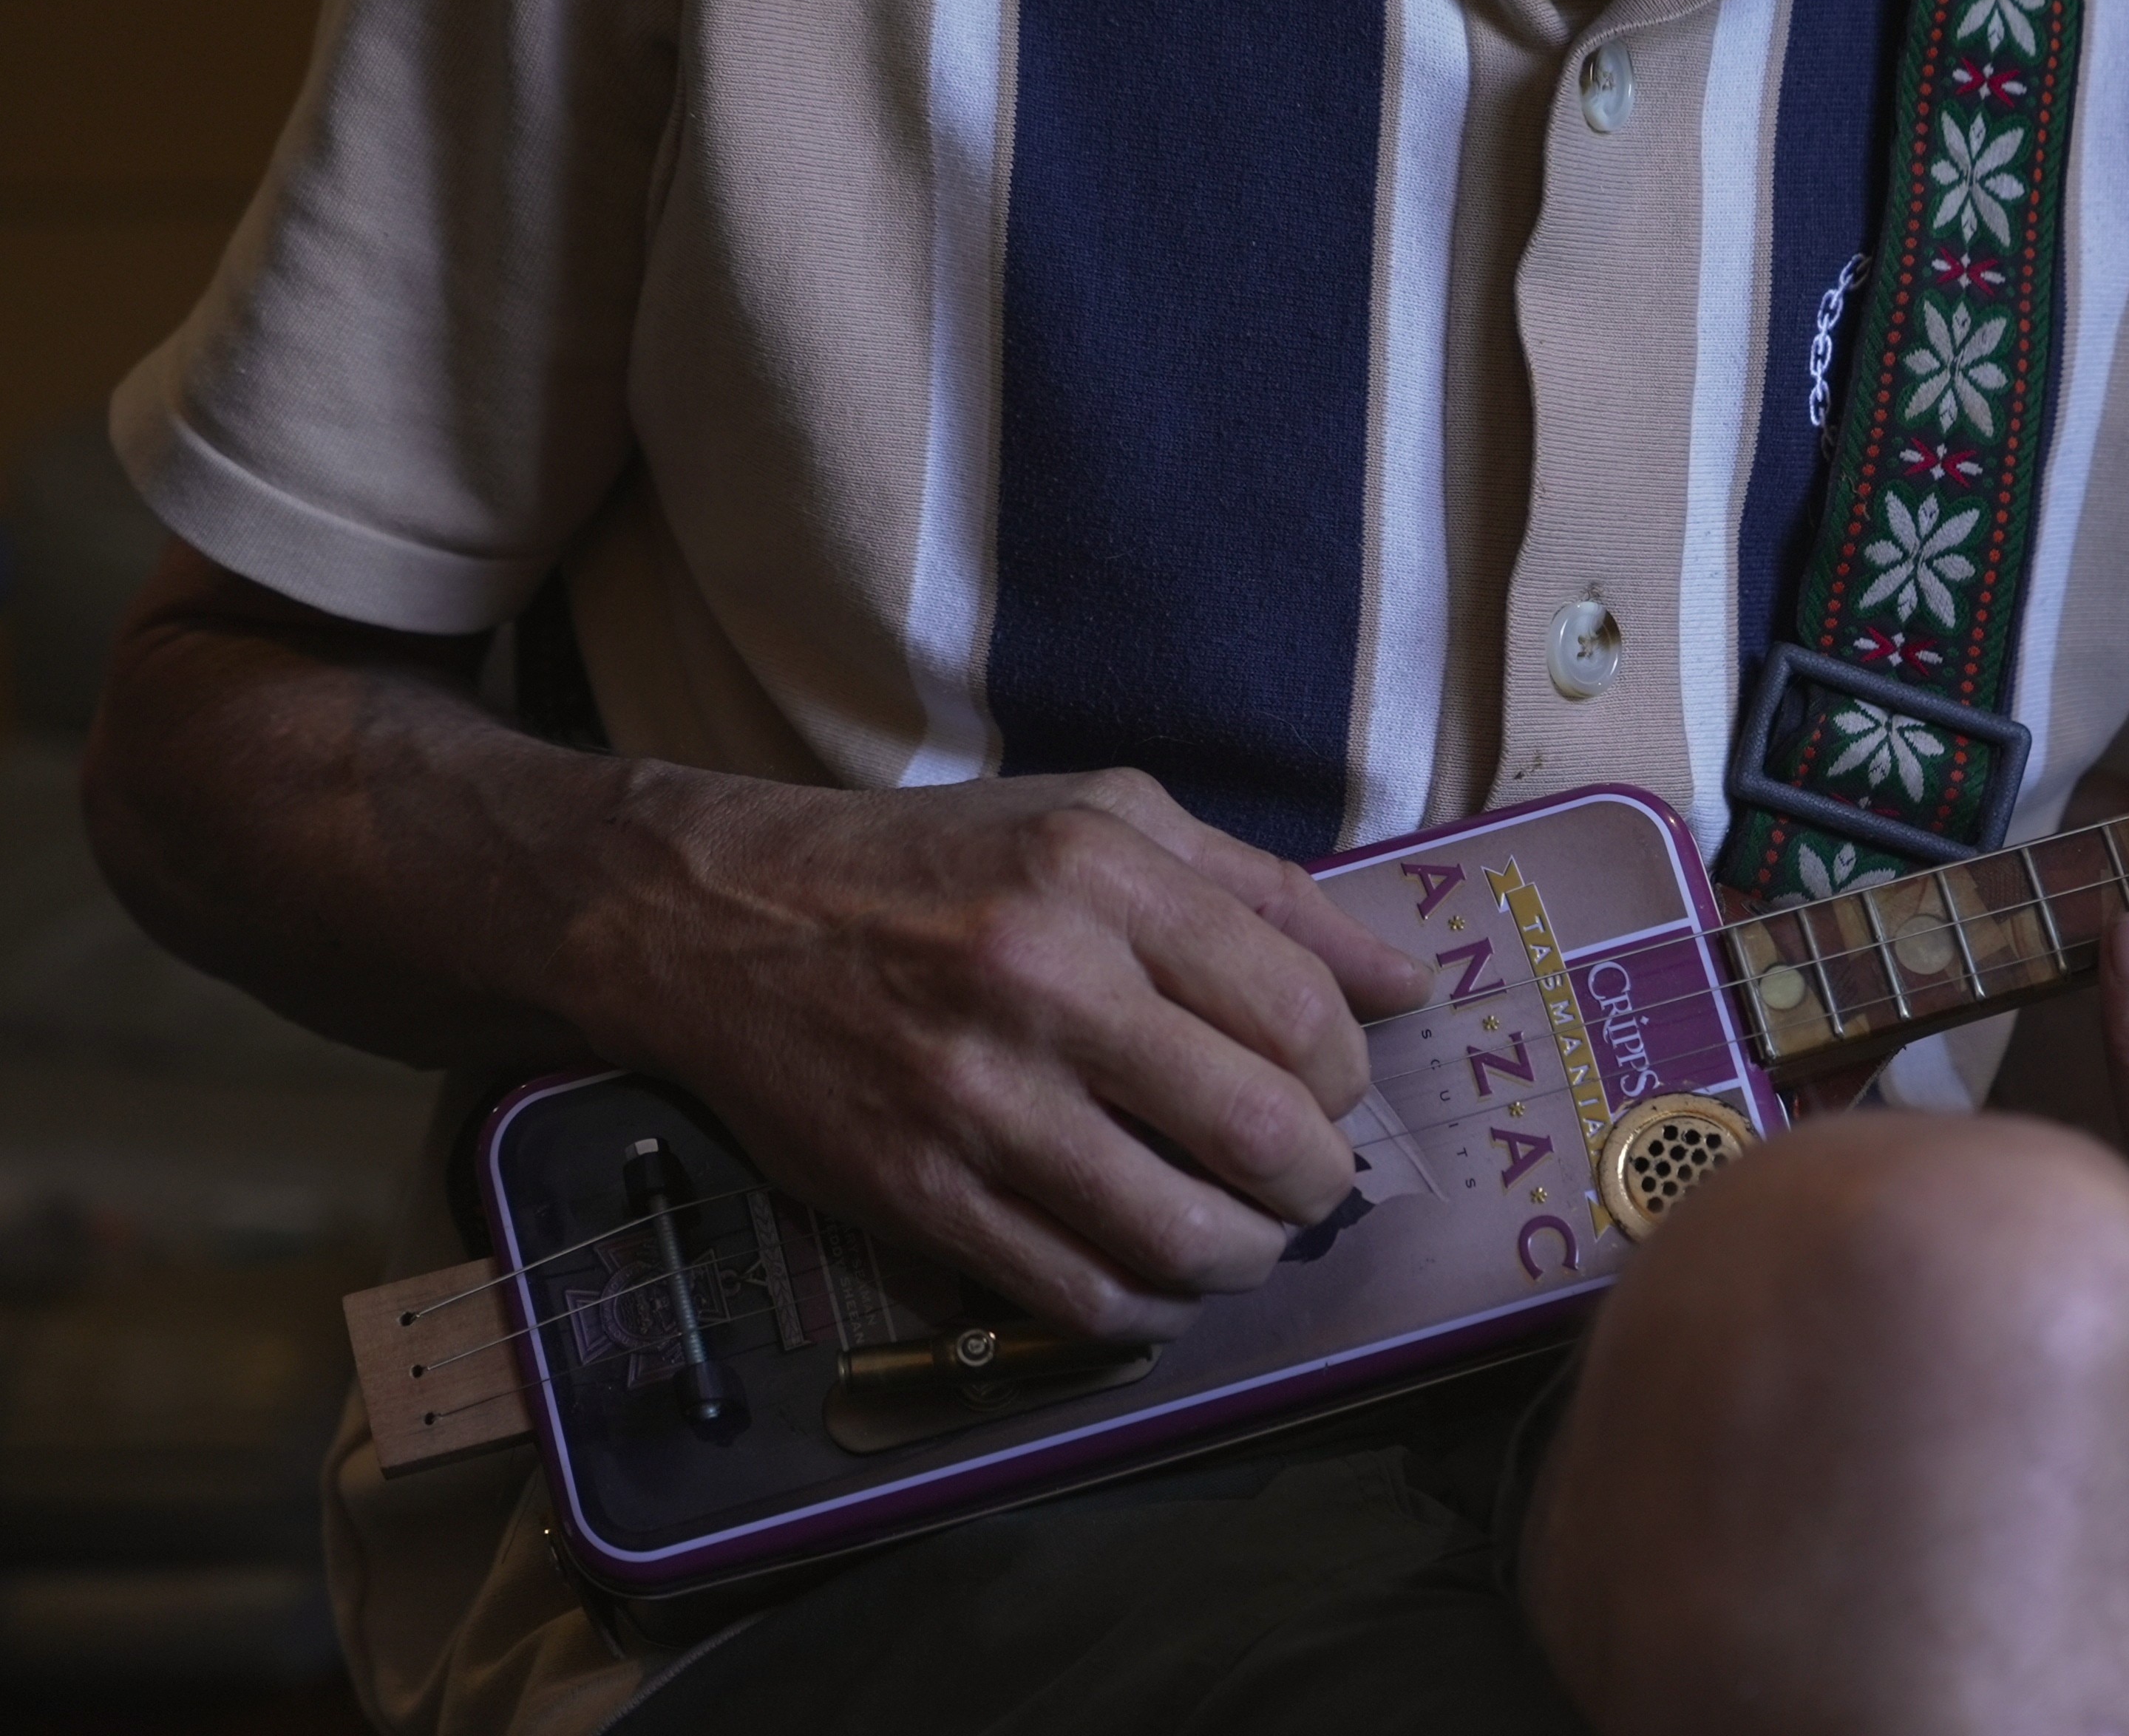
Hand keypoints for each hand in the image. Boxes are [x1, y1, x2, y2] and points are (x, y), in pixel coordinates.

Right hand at [569, 767, 1428, 1343]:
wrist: (725, 915)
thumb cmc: (939, 862)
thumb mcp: (1105, 820)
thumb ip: (1264, 894)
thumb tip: (1403, 985)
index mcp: (1101, 876)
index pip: (1300, 1011)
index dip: (1348, 1072)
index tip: (1329, 1085)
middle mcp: (1040, 982)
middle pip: (1260, 1132)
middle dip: (1317, 1179)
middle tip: (1306, 1176)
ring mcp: (972, 1100)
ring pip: (1178, 1237)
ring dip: (1247, 1258)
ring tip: (1245, 1236)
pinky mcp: (916, 1194)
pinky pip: (1077, 1297)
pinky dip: (1150, 1308)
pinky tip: (1159, 1273)